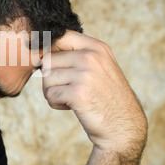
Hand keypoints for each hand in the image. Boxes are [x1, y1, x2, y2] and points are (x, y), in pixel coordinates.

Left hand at [41, 30, 146, 154]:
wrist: (123, 128)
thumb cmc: (105, 98)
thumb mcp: (98, 67)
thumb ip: (76, 54)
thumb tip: (40, 46)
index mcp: (96, 47)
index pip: (60, 36)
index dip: (49, 51)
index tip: (54, 66)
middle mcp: (91, 57)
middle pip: (48, 59)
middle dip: (50, 77)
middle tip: (65, 89)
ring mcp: (86, 74)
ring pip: (46, 78)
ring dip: (52, 92)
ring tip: (70, 98)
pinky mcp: (78, 94)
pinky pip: (50, 94)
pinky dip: (56, 104)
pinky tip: (72, 107)